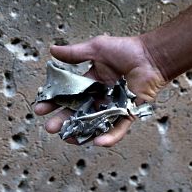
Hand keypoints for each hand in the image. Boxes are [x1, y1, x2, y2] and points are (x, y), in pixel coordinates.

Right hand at [34, 35, 166, 146]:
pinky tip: (97, 142)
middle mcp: (100, 96)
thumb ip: (74, 54)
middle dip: (63, 120)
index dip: (55, 101)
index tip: (41, 107)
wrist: (150, 56)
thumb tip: (51, 50)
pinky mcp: (127, 114)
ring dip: (81, 132)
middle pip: (78, 112)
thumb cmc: (126, 50)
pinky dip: (109, 136)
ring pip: (94, 124)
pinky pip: (117, 128)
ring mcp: (113, 106)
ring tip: (67, 138)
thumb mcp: (96, 49)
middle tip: (50, 127)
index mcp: (91, 82)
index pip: (69, 95)